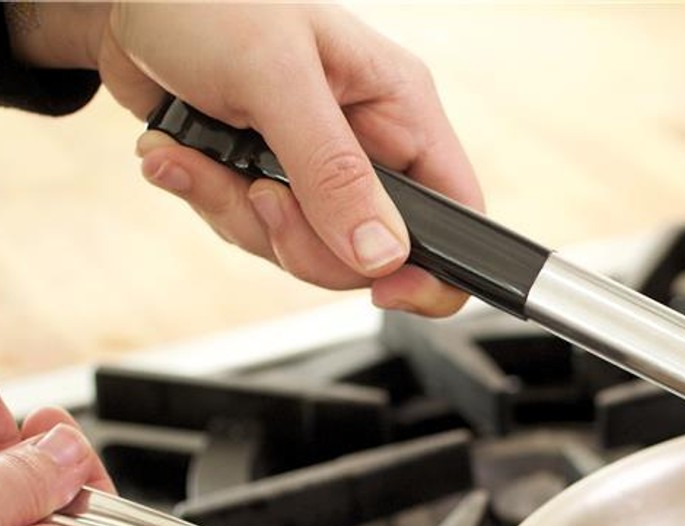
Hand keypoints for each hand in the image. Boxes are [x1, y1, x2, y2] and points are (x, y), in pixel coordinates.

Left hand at [11, 3, 482, 317]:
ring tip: (197, 154)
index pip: (457, 212)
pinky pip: (255, 233)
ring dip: (240, 216)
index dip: (435, 267)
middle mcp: (368, 144)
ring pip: (308, 250)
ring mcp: (316, 168)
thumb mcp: (276, 79)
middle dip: (304, 240)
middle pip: (372, 253)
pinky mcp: (266, 178)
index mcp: (399, 108)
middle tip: (260, 194)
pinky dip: (208, 200)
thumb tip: (382, 256)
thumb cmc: (205, 0)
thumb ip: (333, 173)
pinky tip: (180, 153)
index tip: (386, 289)